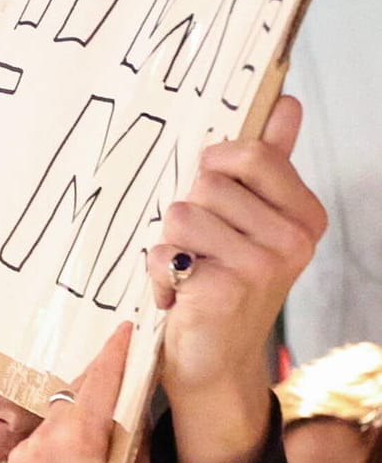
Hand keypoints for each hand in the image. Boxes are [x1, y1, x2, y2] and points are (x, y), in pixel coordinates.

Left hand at [11, 323, 149, 462]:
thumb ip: (131, 434)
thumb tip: (132, 400)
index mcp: (77, 443)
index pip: (98, 383)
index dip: (114, 354)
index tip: (125, 330)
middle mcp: (44, 441)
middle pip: (75, 393)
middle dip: (99, 377)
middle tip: (123, 359)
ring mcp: (26, 453)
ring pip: (58, 412)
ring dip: (81, 405)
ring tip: (107, 406)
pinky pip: (45, 433)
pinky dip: (65, 429)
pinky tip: (83, 437)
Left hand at [147, 96, 326, 462]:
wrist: (213, 360)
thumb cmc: (225, 282)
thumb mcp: (251, 219)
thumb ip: (268, 163)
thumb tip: (286, 101)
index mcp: (304, 214)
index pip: (251, 153)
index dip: (215, 164)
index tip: (211, 188)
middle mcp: (293, 239)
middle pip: (207, 183)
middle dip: (188, 212)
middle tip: (201, 250)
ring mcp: (262, 266)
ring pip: (181, 215)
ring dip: (171, 245)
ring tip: (189, 273)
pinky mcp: (225, 291)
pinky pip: (165, 252)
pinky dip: (159, 273)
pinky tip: (178, 297)